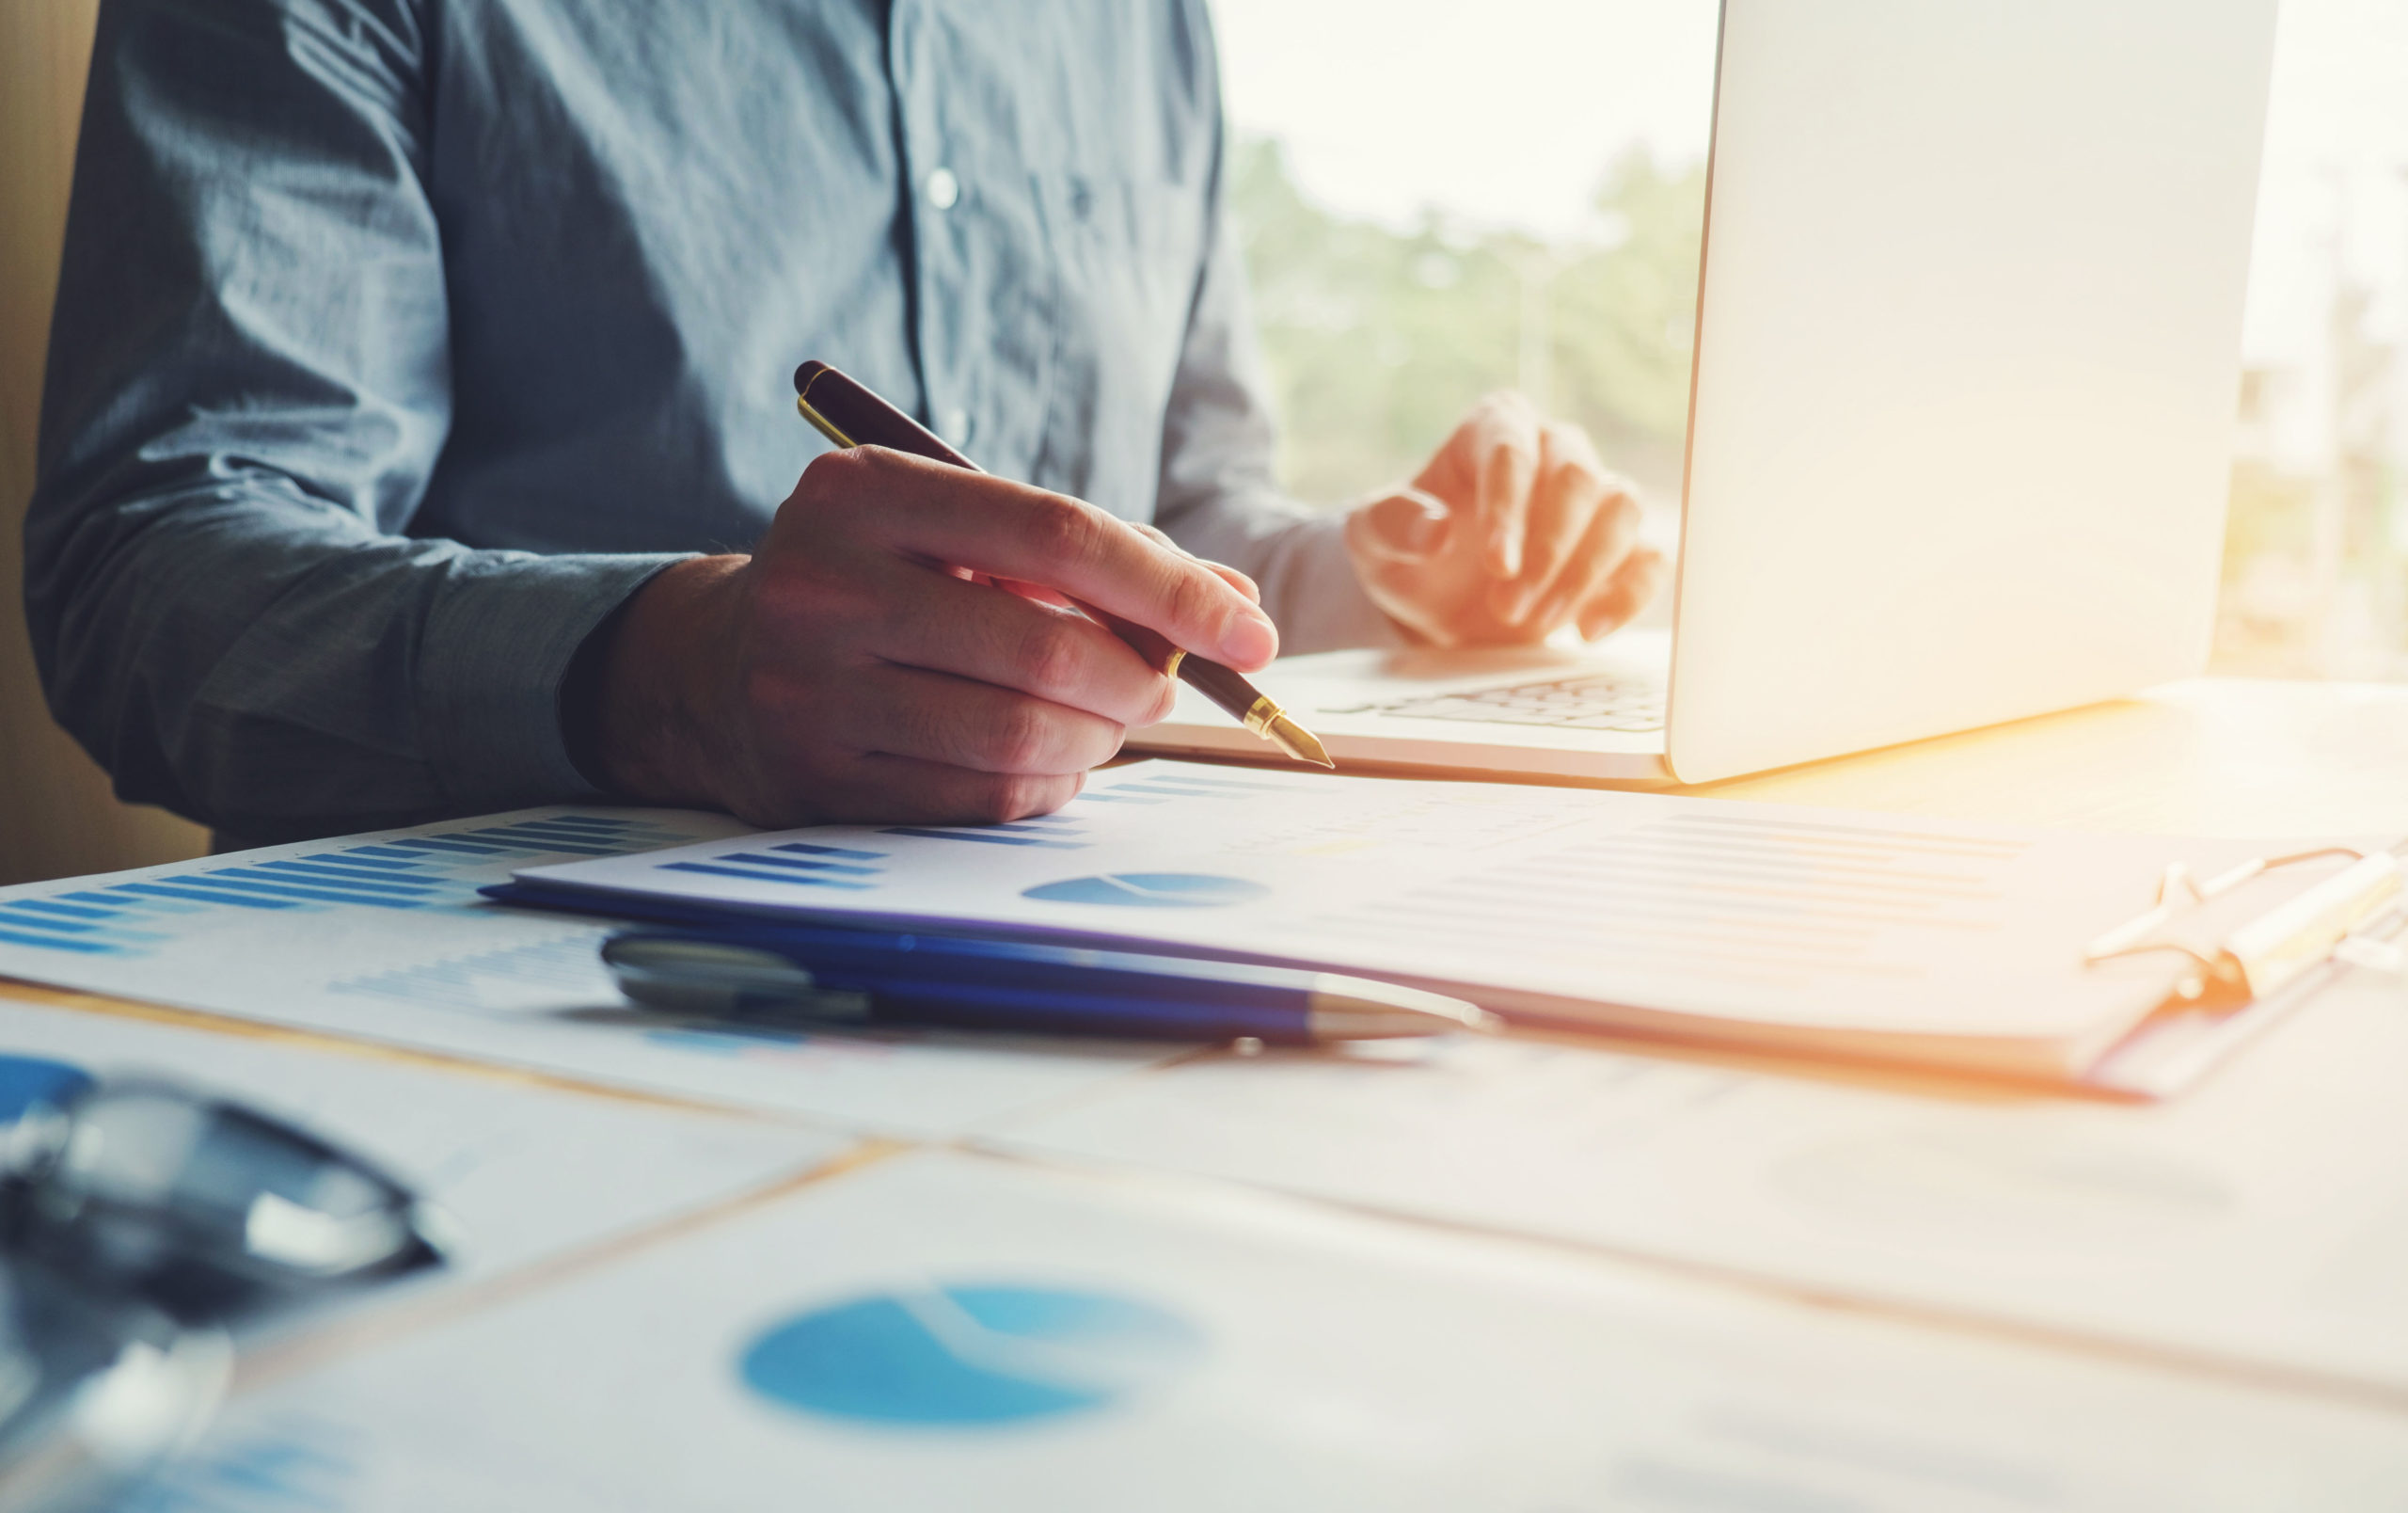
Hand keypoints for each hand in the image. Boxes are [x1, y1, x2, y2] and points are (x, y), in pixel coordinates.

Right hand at [590, 447, 1275, 826]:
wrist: (717, 665)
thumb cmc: (884, 586)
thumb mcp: (963, 535)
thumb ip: (1097, 556)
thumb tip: (1238, 609)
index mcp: (866, 493)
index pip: (1058, 534)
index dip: (1173, 589)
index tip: (1252, 634)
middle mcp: (826, 585)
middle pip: (1048, 649)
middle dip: (1141, 678)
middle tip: (1161, 686)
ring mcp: (810, 690)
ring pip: (1021, 734)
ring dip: (1101, 737)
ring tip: (1105, 718)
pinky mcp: (816, 780)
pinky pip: (983, 797)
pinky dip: (1048, 780)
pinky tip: (1047, 754)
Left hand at [1343, 392, 1667, 646]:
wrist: (1439, 600)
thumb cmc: (1406, 552)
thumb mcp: (1371, 539)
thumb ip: (1392, 524)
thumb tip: (1436, 532)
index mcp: (1493, 429)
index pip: (1512, 453)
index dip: (1509, 509)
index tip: (1495, 565)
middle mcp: (1552, 448)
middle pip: (1578, 477)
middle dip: (1546, 548)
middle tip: (1507, 607)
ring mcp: (1594, 494)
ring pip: (1622, 510)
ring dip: (1585, 571)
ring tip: (1538, 623)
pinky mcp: (1621, 546)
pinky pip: (1652, 556)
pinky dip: (1631, 593)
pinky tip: (1588, 629)